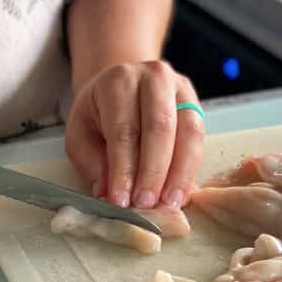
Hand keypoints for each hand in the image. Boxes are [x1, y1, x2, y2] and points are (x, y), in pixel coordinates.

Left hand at [64, 60, 203, 208]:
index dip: (124, 168)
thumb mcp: (81, 134)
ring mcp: (181, 89)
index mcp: (119, 81)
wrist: (122, 86)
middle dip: (153, 171)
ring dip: (179, 172)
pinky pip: (200, 138)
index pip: (124, 129)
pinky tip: (181, 192)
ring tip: (168, 202)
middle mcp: (154, 78)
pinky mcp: (197, 103)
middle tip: (146, 203)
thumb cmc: (100, 112)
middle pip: (159, 127)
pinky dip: (190, 169)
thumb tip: (108, 193)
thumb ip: (93, 163)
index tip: (121, 200)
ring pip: (188, 132)